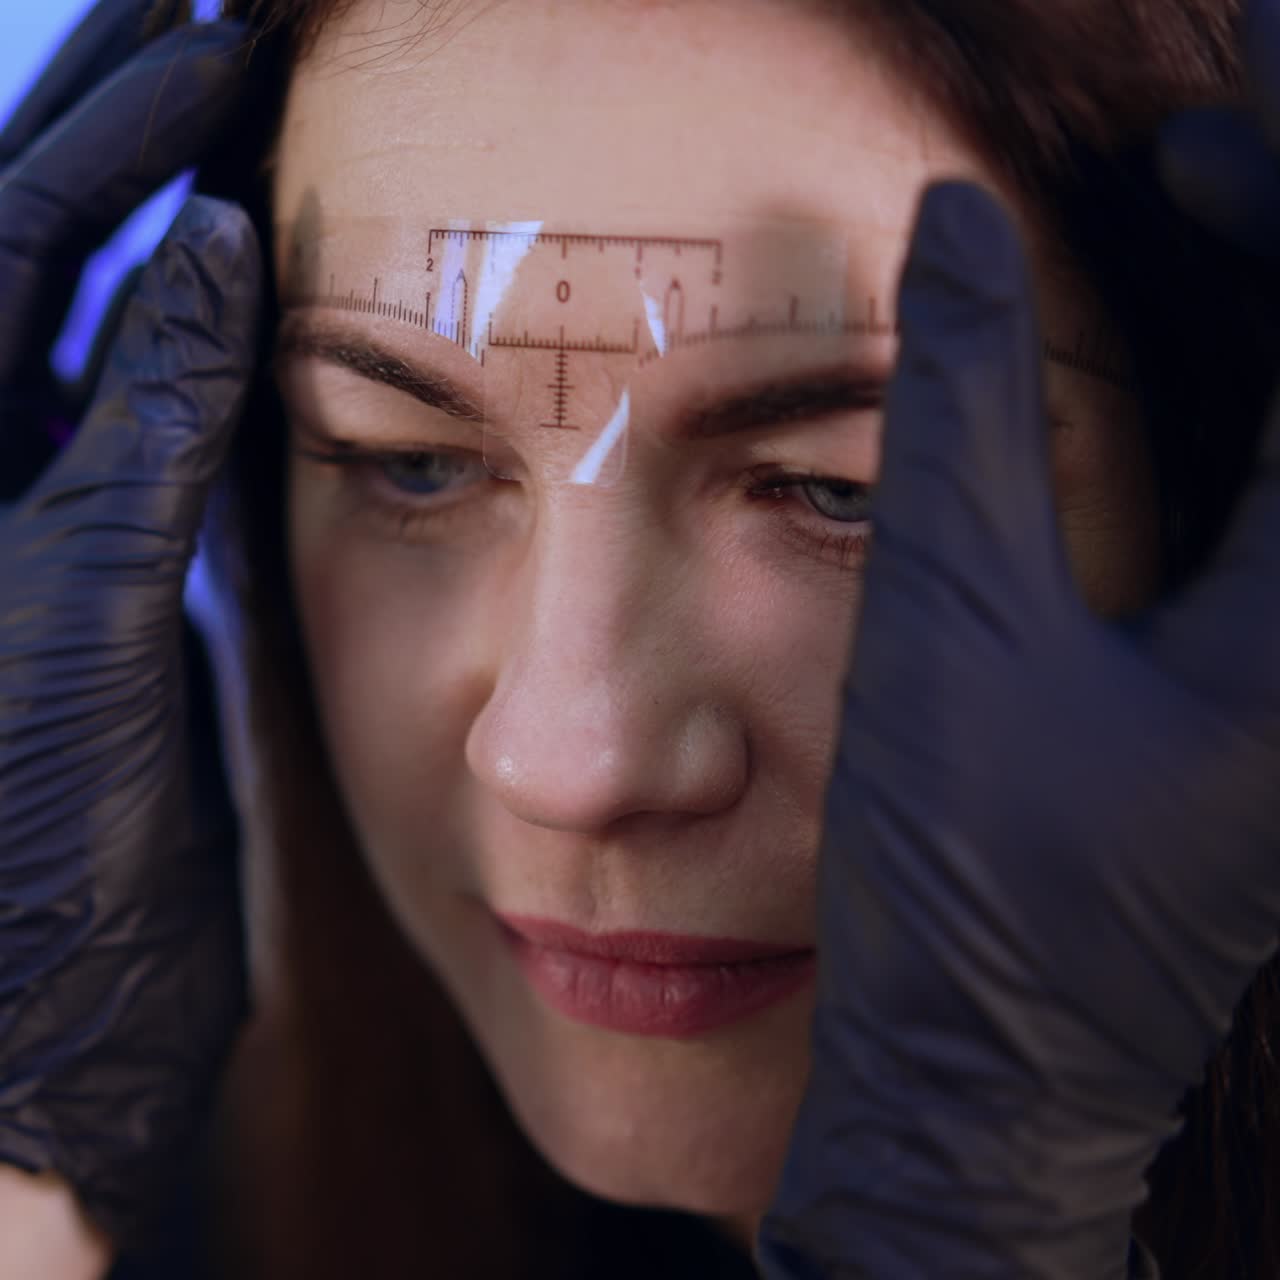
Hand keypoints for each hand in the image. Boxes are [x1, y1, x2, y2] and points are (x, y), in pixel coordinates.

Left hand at [0, 1, 261, 1252]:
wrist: (38, 1002)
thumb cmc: (16, 828)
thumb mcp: (70, 599)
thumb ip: (136, 422)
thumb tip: (205, 248)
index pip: (18, 220)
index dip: (129, 114)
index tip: (222, 25)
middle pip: (43, 239)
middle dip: (140, 125)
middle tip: (239, 27)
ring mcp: (34, 502)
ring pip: (102, 317)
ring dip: (174, 219)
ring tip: (252, 121)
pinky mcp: (103, 566)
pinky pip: (152, 419)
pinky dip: (211, 348)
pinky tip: (262, 290)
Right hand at [757, 3, 1279, 1275]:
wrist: (993, 1072)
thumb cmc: (973, 882)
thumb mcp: (951, 628)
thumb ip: (966, 409)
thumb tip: (960, 219)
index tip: (1228, 87)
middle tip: (1206, 126)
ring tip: (1201, 184)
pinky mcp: (1273, 695)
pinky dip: (1265, 385)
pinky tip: (1202, 338)